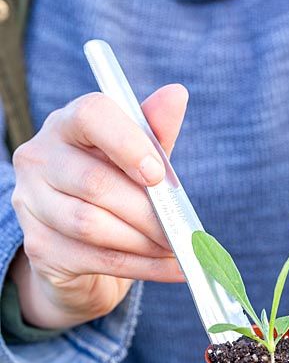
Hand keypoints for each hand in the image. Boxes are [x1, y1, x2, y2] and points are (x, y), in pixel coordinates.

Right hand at [10, 85, 187, 328]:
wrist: (81, 250)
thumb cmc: (114, 191)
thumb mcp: (139, 159)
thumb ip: (154, 132)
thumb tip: (177, 94)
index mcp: (67, 125)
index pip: (91, 115)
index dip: (128, 143)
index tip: (158, 175)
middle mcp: (39, 159)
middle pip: (96, 183)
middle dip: (148, 211)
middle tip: (183, 229)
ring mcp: (31, 204)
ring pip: (92, 225)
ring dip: (145, 242)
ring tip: (178, 249)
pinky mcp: (39, 247)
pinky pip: (96, 259)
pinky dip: (142, 266)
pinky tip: (171, 268)